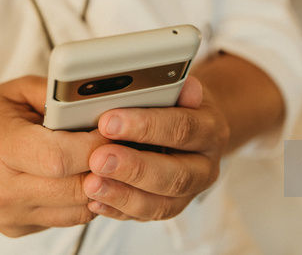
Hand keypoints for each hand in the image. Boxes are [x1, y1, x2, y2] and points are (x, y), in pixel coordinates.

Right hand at [0, 76, 109, 236]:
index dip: (94, 146)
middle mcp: (3, 189)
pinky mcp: (17, 229)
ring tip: (101, 162)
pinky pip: (65, 219)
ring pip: (77, 210)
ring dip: (97, 187)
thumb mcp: (17, 91)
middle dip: (104, 168)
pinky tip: (79, 178)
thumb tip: (98, 103)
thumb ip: (57, 94)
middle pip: (74, 188)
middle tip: (118, 148)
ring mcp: (9, 214)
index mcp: (1, 148)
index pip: (60, 158)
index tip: (113, 132)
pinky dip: (79, 200)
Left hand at [82, 76, 229, 220]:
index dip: (146, 126)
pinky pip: (144, 216)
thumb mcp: (179, 89)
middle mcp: (205, 166)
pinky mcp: (169, 208)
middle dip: (134, 168)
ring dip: (123, 195)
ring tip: (91, 184)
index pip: (182, 128)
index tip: (108, 121)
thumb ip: (175, 88)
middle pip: (175, 174)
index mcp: (209, 130)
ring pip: (162, 203)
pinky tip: (95, 201)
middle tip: (98, 159)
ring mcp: (189, 193)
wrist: (193, 132)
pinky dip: (118, 210)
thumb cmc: (177, 105)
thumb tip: (184, 85)